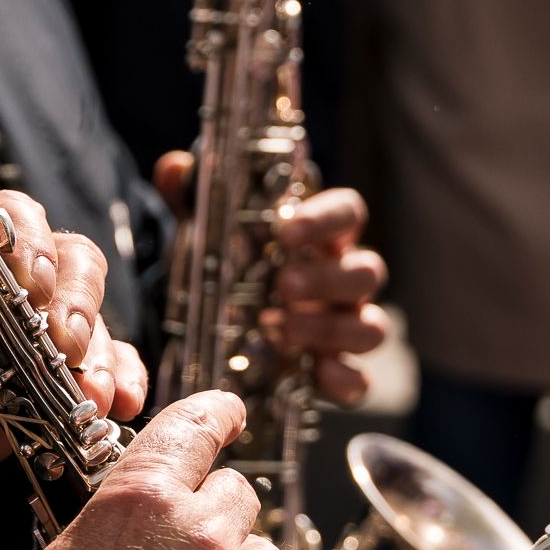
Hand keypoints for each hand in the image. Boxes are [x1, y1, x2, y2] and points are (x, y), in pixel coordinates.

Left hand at [0, 189, 148, 505]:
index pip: (8, 220)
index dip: (28, 242)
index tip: (31, 282)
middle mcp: (8, 286)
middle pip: (71, 262)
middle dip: (77, 299)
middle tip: (65, 343)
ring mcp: (39, 334)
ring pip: (95, 316)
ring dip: (100, 351)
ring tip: (90, 393)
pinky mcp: (58, 380)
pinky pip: (108, 368)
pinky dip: (122, 381)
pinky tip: (119, 406)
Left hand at [154, 152, 389, 404]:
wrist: (217, 325)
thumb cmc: (228, 269)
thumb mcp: (203, 234)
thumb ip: (191, 201)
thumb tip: (177, 168)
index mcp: (322, 238)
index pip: (347, 213)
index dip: (327, 219)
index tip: (288, 231)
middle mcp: (343, 280)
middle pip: (366, 272)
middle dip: (327, 280)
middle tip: (282, 287)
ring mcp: (345, 326)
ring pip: (371, 326)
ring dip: (331, 329)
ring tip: (282, 331)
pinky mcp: (336, 371)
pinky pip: (359, 381)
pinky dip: (344, 380)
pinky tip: (316, 375)